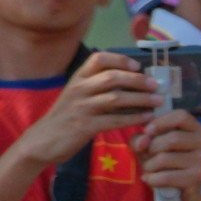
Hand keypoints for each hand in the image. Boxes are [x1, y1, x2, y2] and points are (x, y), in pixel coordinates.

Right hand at [12, 52, 159, 167]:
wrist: (42, 141)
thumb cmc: (64, 118)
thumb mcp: (76, 96)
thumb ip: (95, 86)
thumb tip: (128, 80)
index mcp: (77, 78)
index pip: (99, 59)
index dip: (120, 60)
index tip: (138, 65)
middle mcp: (79, 89)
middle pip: (112, 77)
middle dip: (137, 80)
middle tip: (156, 85)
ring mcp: (81, 107)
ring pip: (116, 98)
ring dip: (141, 99)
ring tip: (158, 101)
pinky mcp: (85, 126)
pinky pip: (114, 120)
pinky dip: (133, 118)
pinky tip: (147, 118)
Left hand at [131, 109, 200, 200]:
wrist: (181, 194)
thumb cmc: (166, 164)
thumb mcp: (150, 146)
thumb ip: (141, 138)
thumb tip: (143, 141)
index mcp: (196, 129)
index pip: (181, 116)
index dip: (161, 122)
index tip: (147, 131)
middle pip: (172, 138)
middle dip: (152, 148)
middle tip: (146, 157)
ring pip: (166, 158)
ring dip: (149, 165)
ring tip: (149, 170)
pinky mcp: (196, 177)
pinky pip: (167, 176)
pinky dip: (152, 179)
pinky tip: (150, 180)